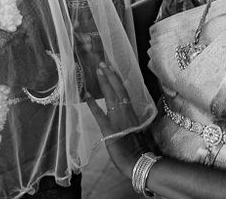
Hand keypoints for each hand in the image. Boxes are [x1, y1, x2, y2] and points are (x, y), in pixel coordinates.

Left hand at [87, 62, 151, 179]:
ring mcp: (117, 119)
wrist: (138, 162)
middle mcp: (126, 113)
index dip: (117, 80)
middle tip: (102, 63)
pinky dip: (92, 104)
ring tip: (98, 71)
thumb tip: (127, 112)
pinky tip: (86, 95)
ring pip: (111, 96)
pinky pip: (99, 114)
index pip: (125, 92)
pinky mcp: (108, 129)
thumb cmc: (139, 149)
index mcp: (133, 113)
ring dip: (104, 83)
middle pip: (118, 90)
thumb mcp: (138, 131)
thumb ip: (132, 120)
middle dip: (110, 76)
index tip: (111, 69)